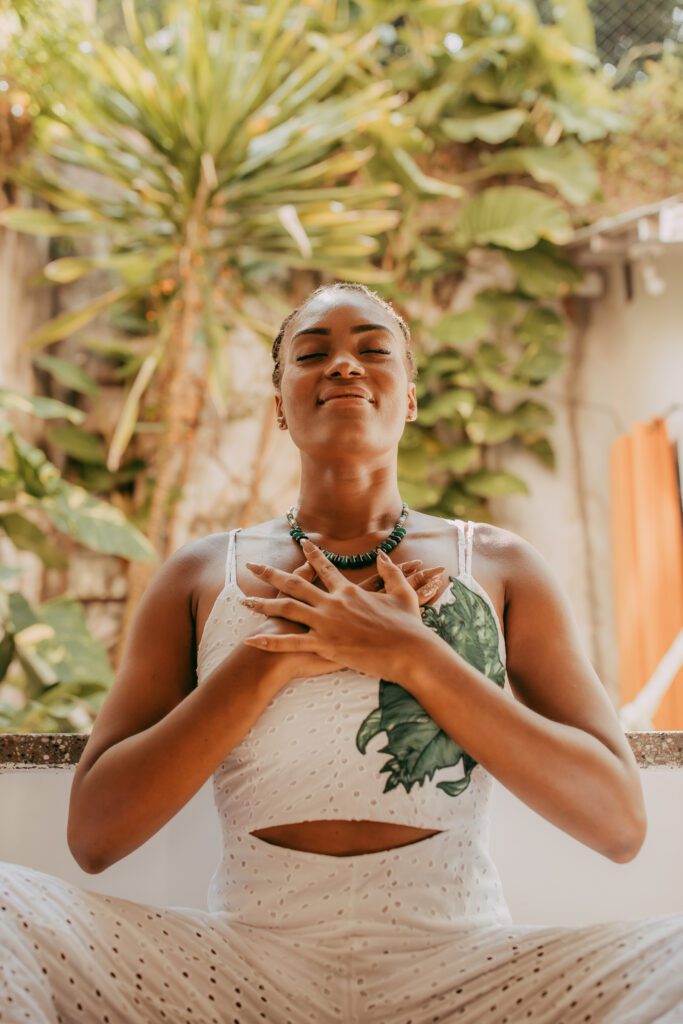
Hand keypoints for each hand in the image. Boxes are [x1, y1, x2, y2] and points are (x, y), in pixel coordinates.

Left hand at [240, 540, 442, 679]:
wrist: (410, 651)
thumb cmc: (409, 625)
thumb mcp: (404, 593)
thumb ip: (390, 571)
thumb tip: (382, 554)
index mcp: (349, 591)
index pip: (325, 568)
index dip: (312, 554)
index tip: (302, 543)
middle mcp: (333, 603)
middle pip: (295, 584)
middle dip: (271, 574)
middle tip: (252, 566)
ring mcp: (327, 624)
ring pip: (287, 609)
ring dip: (263, 604)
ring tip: (244, 601)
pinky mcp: (325, 645)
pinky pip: (291, 642)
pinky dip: (270, 640)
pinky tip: (252, 638)